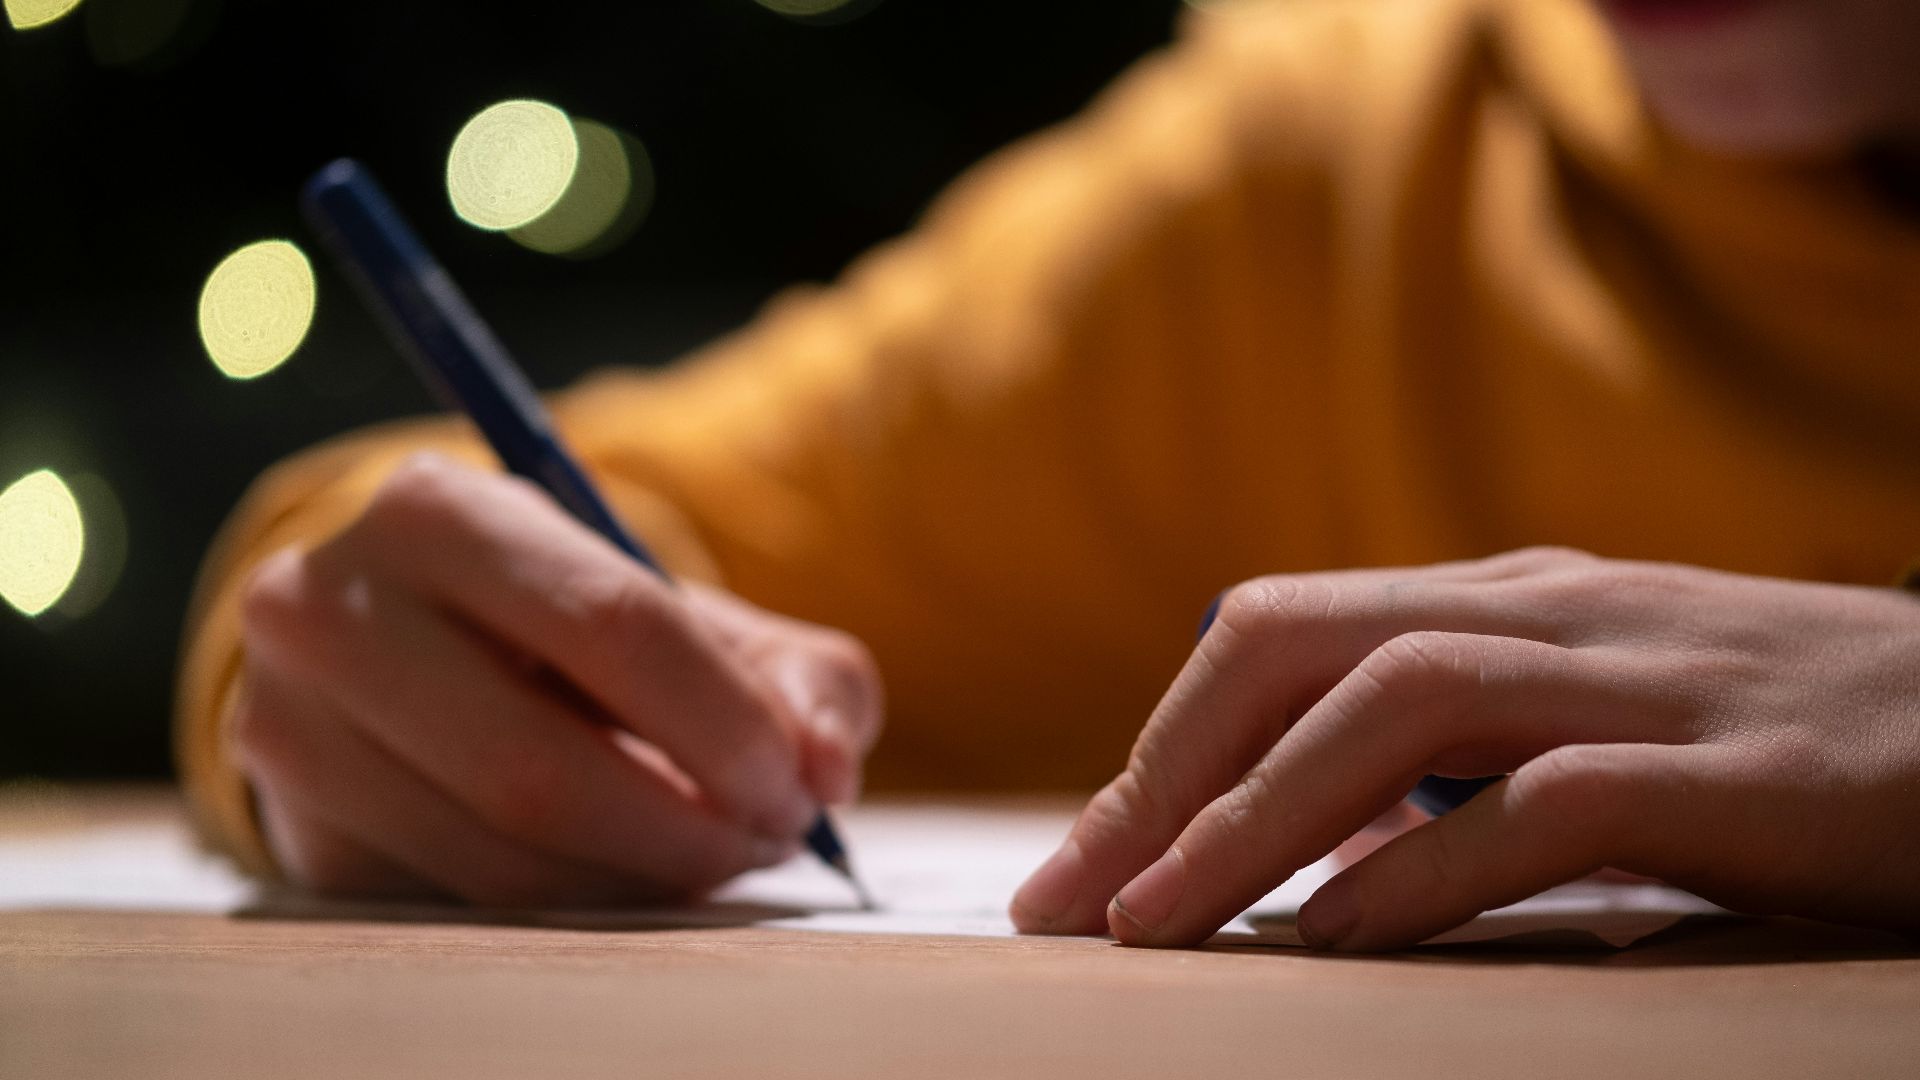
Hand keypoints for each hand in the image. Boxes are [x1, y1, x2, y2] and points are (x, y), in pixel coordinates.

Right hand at [233, 453, 881, 905]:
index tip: (799, 786)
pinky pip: (461, 905)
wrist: (419, 656)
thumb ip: (796, 676)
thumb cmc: (577, 629)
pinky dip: (576, 908)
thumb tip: (828, 768)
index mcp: (435, 509)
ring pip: (499, 856)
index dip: (725, 722)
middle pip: (539, 767)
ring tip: (714, 857)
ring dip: (640, 881)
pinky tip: (630, 876)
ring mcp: (290, 728)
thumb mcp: (692, 615)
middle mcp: (326, 607)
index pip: (612, 622)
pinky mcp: (298, 834)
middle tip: (768, 841)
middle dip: (685, 827)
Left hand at [1010, 547, 1919, 948]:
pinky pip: (1548, 806)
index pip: (1277, 633)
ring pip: (1396, 704)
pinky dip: (1429, 867)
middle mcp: (1553, 614)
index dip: (1159, 748)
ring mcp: (1646, 682)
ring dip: (1254, 818)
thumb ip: (1455, 745)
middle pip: (1298, 645)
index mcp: (1505, 598)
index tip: (1076, 869)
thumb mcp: (1593, 714)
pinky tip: (1341, 939)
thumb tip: (1303, 829)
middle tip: (1071, 904)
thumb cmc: (1784, 740)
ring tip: (1157, 926)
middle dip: (1165, 773)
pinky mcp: (1739, 771)